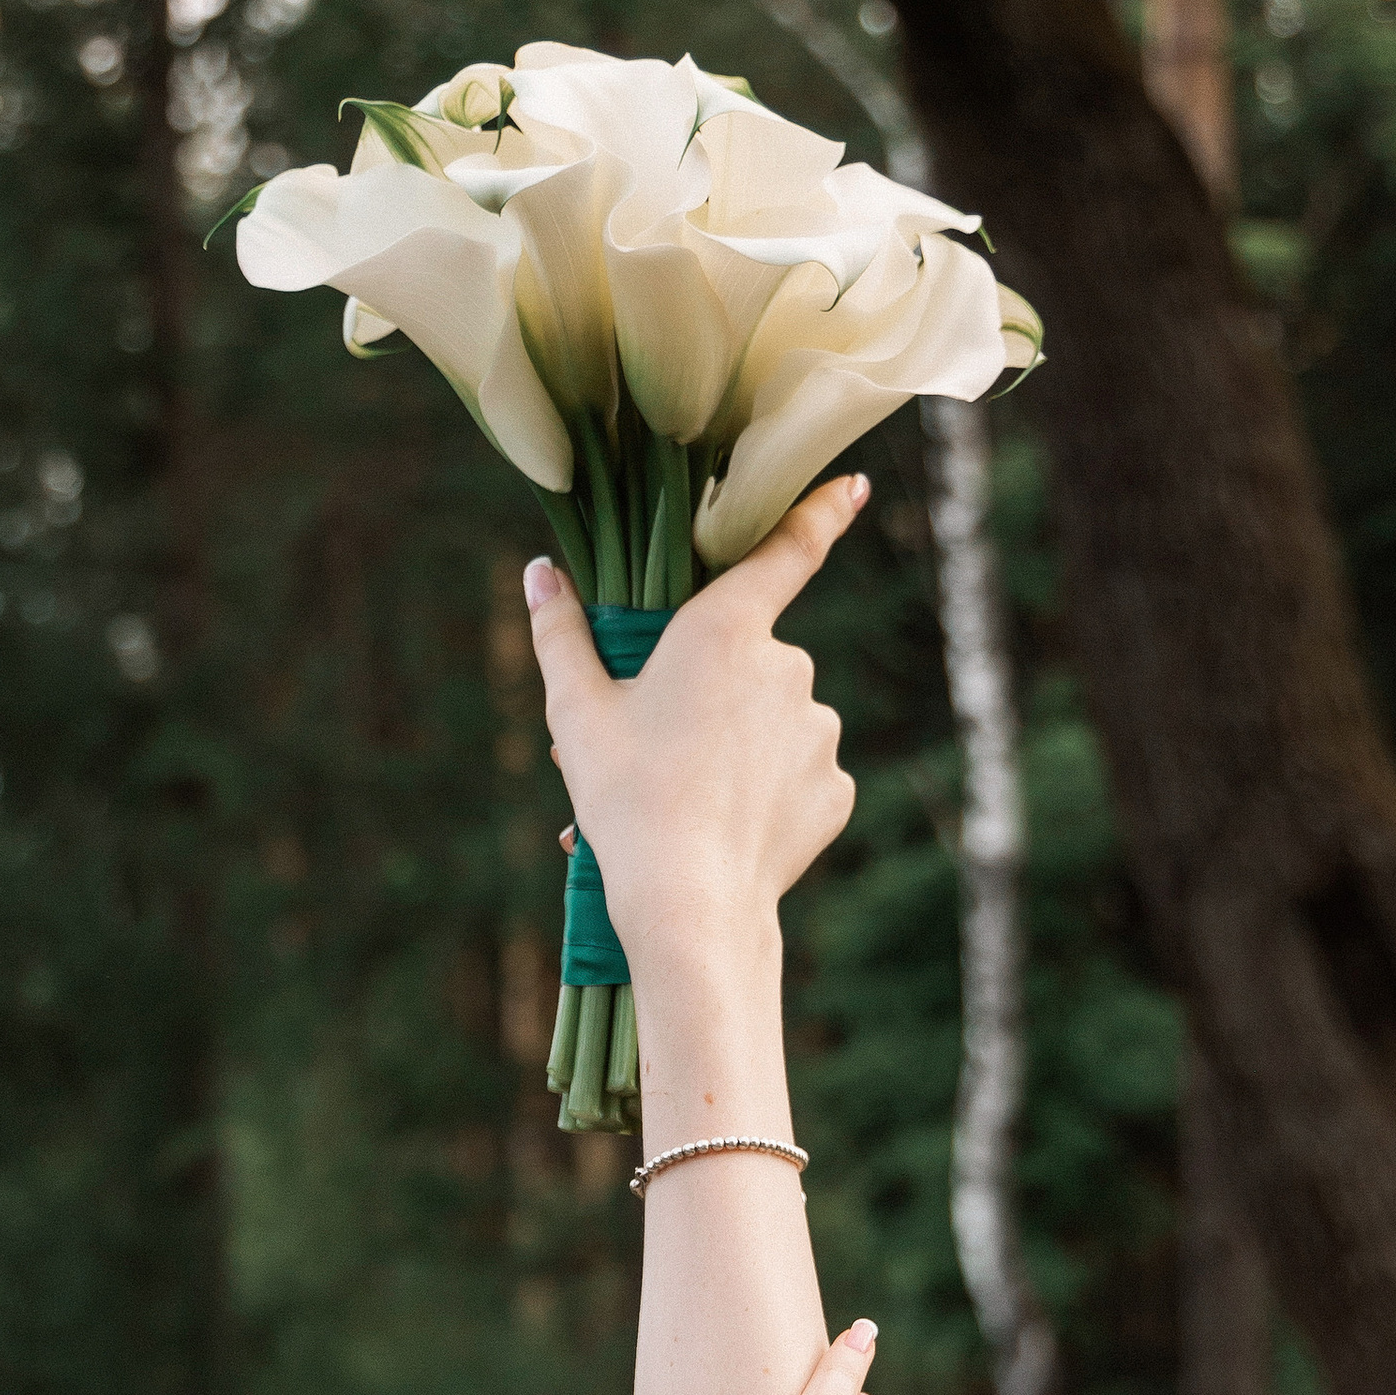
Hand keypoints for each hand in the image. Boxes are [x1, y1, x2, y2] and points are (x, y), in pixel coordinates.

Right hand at [526, 479, 867, 986]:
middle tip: (653, 749)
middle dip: (709, 693)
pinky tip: (731, 827)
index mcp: (726, 629)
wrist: (691, 906)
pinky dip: (769, 794)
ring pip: (775, 722)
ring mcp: (819, 728)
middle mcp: (788, 666)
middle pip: (750, 660)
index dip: (822, 510)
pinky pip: (800, 776)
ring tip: (684, 801)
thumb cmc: (626, 801)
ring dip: (737, 748)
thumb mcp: (578, 714)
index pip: (788, 549)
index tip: (856, 488)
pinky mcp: (838, 788)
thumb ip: (562, 634)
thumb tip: (539, 575)